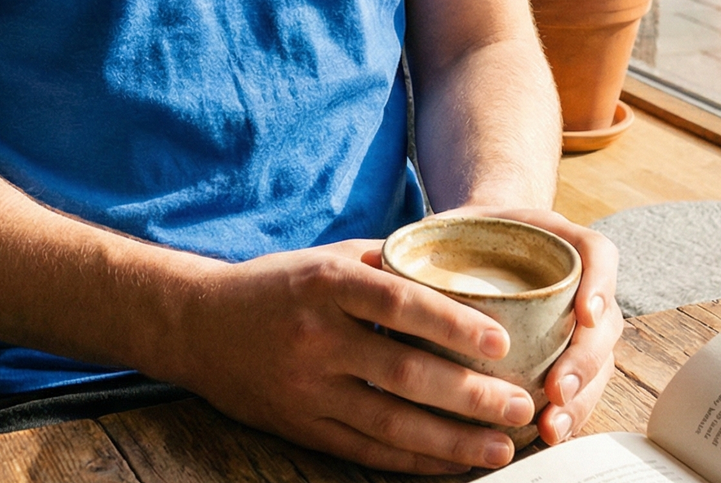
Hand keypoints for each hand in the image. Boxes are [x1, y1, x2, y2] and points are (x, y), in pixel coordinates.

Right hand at [167, 239, 538, 474]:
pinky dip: (415, 461)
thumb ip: (382, 265)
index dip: (454, 324)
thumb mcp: (324, 258)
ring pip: (391, 422)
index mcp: (324, 285)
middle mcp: (316, 337)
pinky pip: (367, 450)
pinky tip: (453, 461)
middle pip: (405, 372)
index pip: (401, 304)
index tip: (501, 341)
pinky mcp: (300, 426)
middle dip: (470, 393)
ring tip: (502, 442)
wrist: (199, 325)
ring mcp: (307, 388)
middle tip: (521, 402)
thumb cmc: (273, 284)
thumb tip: (450, 270)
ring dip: (453, 438)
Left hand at [446, 207, 621, 446]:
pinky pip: (583, 386)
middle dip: (586, 361)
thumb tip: (371, 263)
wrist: (483, 240)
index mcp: (560, 241)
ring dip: (580, 399)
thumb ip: (427, 235)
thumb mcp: (456, 222)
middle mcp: (580, 283)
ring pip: (599, 363)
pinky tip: (545, 435)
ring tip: (550, 427)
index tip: (584, 313)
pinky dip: (568, 412)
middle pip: (604, 324)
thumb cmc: (468, 234)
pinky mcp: (568, 353)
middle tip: (558, 390)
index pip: (598, 254)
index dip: (600, 284)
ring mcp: (580, 323)